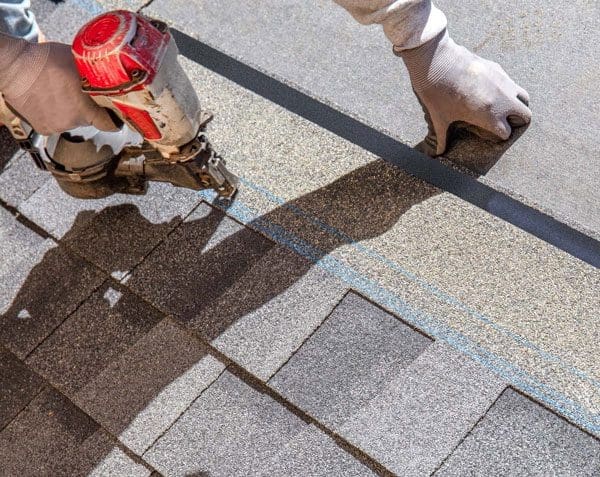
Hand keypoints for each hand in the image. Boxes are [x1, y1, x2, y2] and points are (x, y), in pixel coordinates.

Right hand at [0, 35, 115, 135]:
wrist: (13, 65)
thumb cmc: (44, 60)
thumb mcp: (77, 60)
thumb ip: (93, 72)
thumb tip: (109, 73)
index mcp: (85, 109)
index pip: (109, 124)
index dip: (113, 119)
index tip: (115, 116)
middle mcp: (72, 122)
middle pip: (89, 120)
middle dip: (87, 108)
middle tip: (79, 94)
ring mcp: (57, 126)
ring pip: (71, 121)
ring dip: (69, 111)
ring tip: (59, 94)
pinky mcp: (43, 128)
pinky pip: (55, 123)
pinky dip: (54, 114)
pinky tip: (48, 100)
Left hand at [397, 30, 531, 155]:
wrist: (436, 60)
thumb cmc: (436, 92)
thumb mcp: (439, 118)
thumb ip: (441, 138)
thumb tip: (437, 153)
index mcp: (490, 115)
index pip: (507, 132)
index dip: (499, 136)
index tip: (490, 135)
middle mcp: (502, 99)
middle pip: (525, 115)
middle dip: (516, 121)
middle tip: (502, 122)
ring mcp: (502, 81)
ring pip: (523, 96)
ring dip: (516, 104)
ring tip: (500, 107)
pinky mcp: (497, 68)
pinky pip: (510, 82)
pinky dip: (506, 89)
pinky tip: (488, 90)